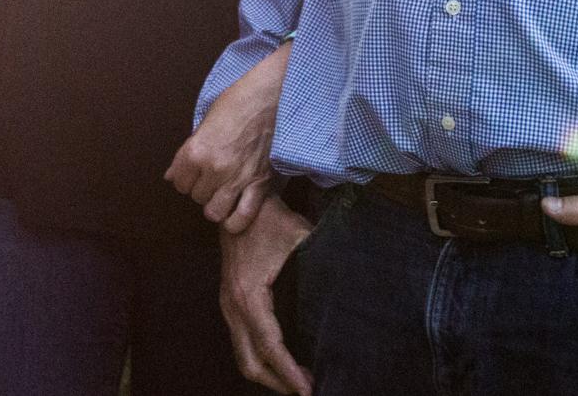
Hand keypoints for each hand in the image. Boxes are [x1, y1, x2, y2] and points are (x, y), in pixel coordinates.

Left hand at [168, 44, 287, 232]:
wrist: (273, 96)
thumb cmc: (238, 102)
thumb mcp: (206, 122)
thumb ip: (188, 152)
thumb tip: (171, 175)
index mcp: (196, 150)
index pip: (179, 182)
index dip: (185, 178)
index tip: (193, 173)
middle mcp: (214, 168)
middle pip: (196, 197)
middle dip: (201, 189)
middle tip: (211, 179)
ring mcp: (237, 178)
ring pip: (214, 212)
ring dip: (216, 205)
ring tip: (222, 195)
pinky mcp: (259, 184)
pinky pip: (243, 216)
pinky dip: (236, 220)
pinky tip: (235, 213)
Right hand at [220, 193, 313, 394]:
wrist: (237, 201)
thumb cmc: (270, 218)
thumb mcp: (300, 234)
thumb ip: (321, 256)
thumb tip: (350, 280)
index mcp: (250, 294)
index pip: (270, 344)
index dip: (288, 371)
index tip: (307, 389)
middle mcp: (233, 306)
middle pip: (250, 362)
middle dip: (278, 382)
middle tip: (307, 389)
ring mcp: (228, 306)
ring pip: (243, 356)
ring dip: (269, 374)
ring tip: (299, 381)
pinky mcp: (229, 304)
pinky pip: (241, 343)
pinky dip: (261, 359)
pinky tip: (284, 361)